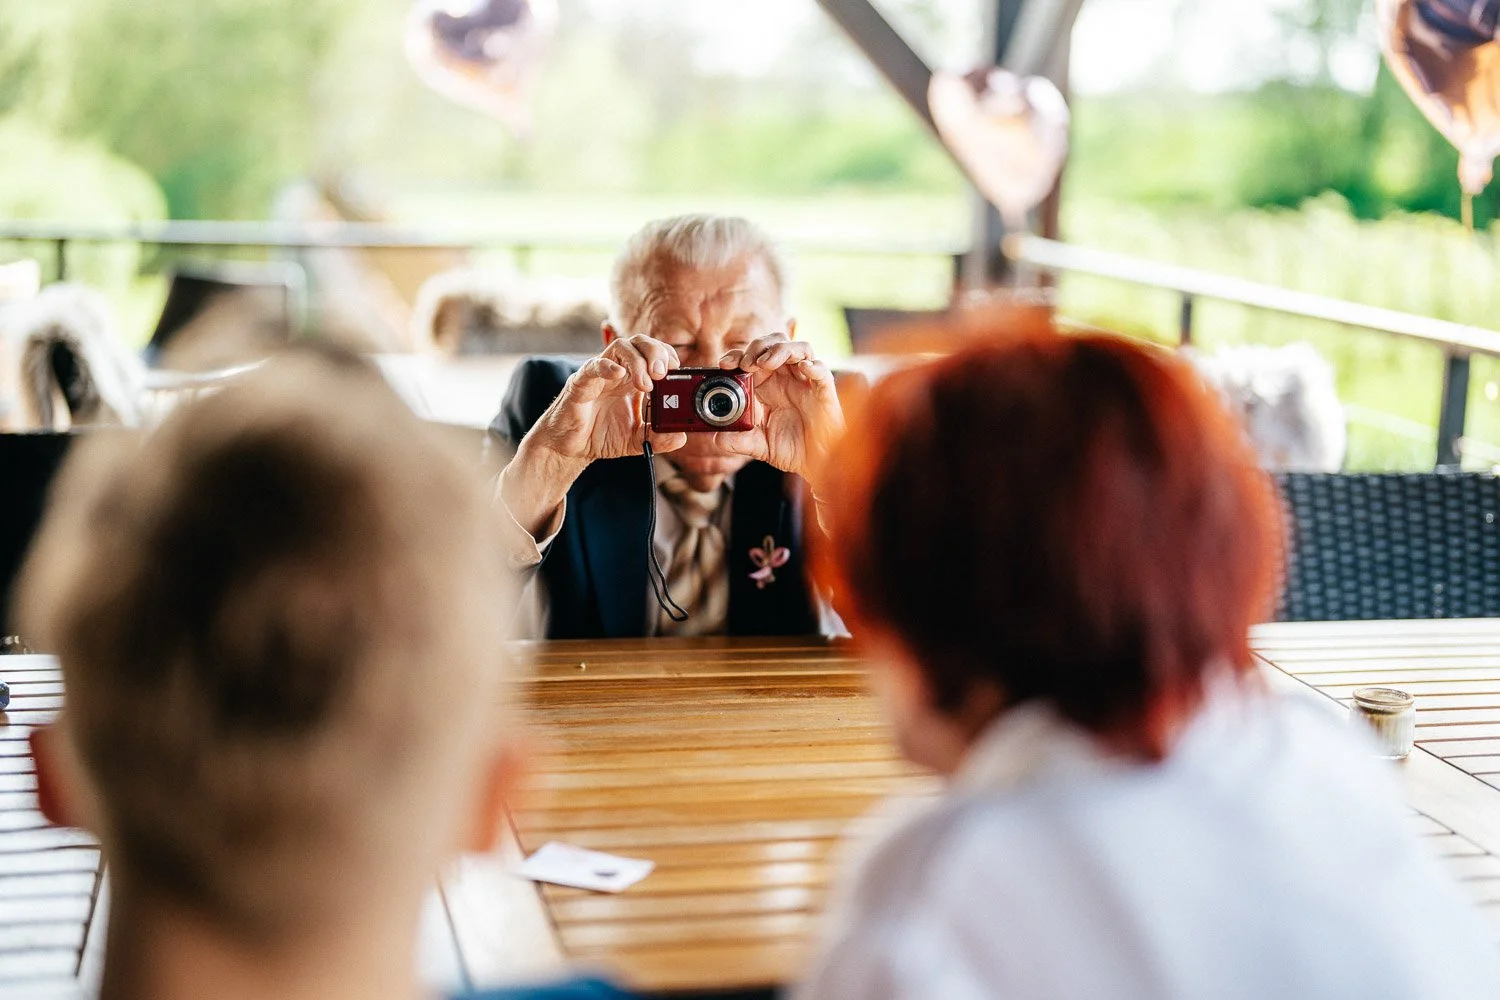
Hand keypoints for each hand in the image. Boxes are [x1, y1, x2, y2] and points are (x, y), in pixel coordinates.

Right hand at [502, 336, 686, 536]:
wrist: (570, 448)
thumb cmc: (601, 436)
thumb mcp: (637, 440)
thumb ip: (658, 438)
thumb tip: (680, 437)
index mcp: (634, 380)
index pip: (654, 353)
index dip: (667, 354)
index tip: (676, 370)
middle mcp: (619, 372)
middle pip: (640, 343)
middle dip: (656, 352)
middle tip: (663, 373)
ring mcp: (600, 375)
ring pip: (620, 347)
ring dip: (637, 360)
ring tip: (646, 384)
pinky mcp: (581, 384)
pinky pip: (593, 366)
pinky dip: (607, 366)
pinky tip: (617, 374)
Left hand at [713, 335, 844, 491]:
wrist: (815, 465)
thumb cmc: (791, 449)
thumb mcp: (759, 446)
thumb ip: (738, 441)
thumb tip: (717, 439)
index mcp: (768, 385)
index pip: (752, 357)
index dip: (737, 355)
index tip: (724, 364)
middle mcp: (787, 378)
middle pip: (775, 344)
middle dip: (758, 347)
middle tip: (746, 363)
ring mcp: (807, 383)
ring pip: (799, 349)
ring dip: (781, 349)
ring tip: (765, 362)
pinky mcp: (825, 393)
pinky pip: (822, 371)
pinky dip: (813, 365)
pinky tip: (803, 368)